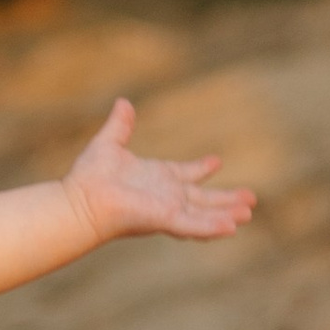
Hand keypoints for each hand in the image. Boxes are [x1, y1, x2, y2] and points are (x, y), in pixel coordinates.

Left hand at [63, 97, 254, 247]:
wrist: (79, 200)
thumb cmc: (89, 177)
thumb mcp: (109, 143)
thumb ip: (120, 125)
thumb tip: (122, 102)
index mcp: (156, 178)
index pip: (185, 174)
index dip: (201, 168)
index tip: (217, 161)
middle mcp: (165, 196)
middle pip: (203, 199)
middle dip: (227, 200)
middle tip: (251, 200)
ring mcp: (167, 209)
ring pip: (204, 214)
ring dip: (226, 213)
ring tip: (248, 214)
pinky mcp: (164, 219)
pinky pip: (193, 224)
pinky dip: (212, 225)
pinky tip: (232, 226)